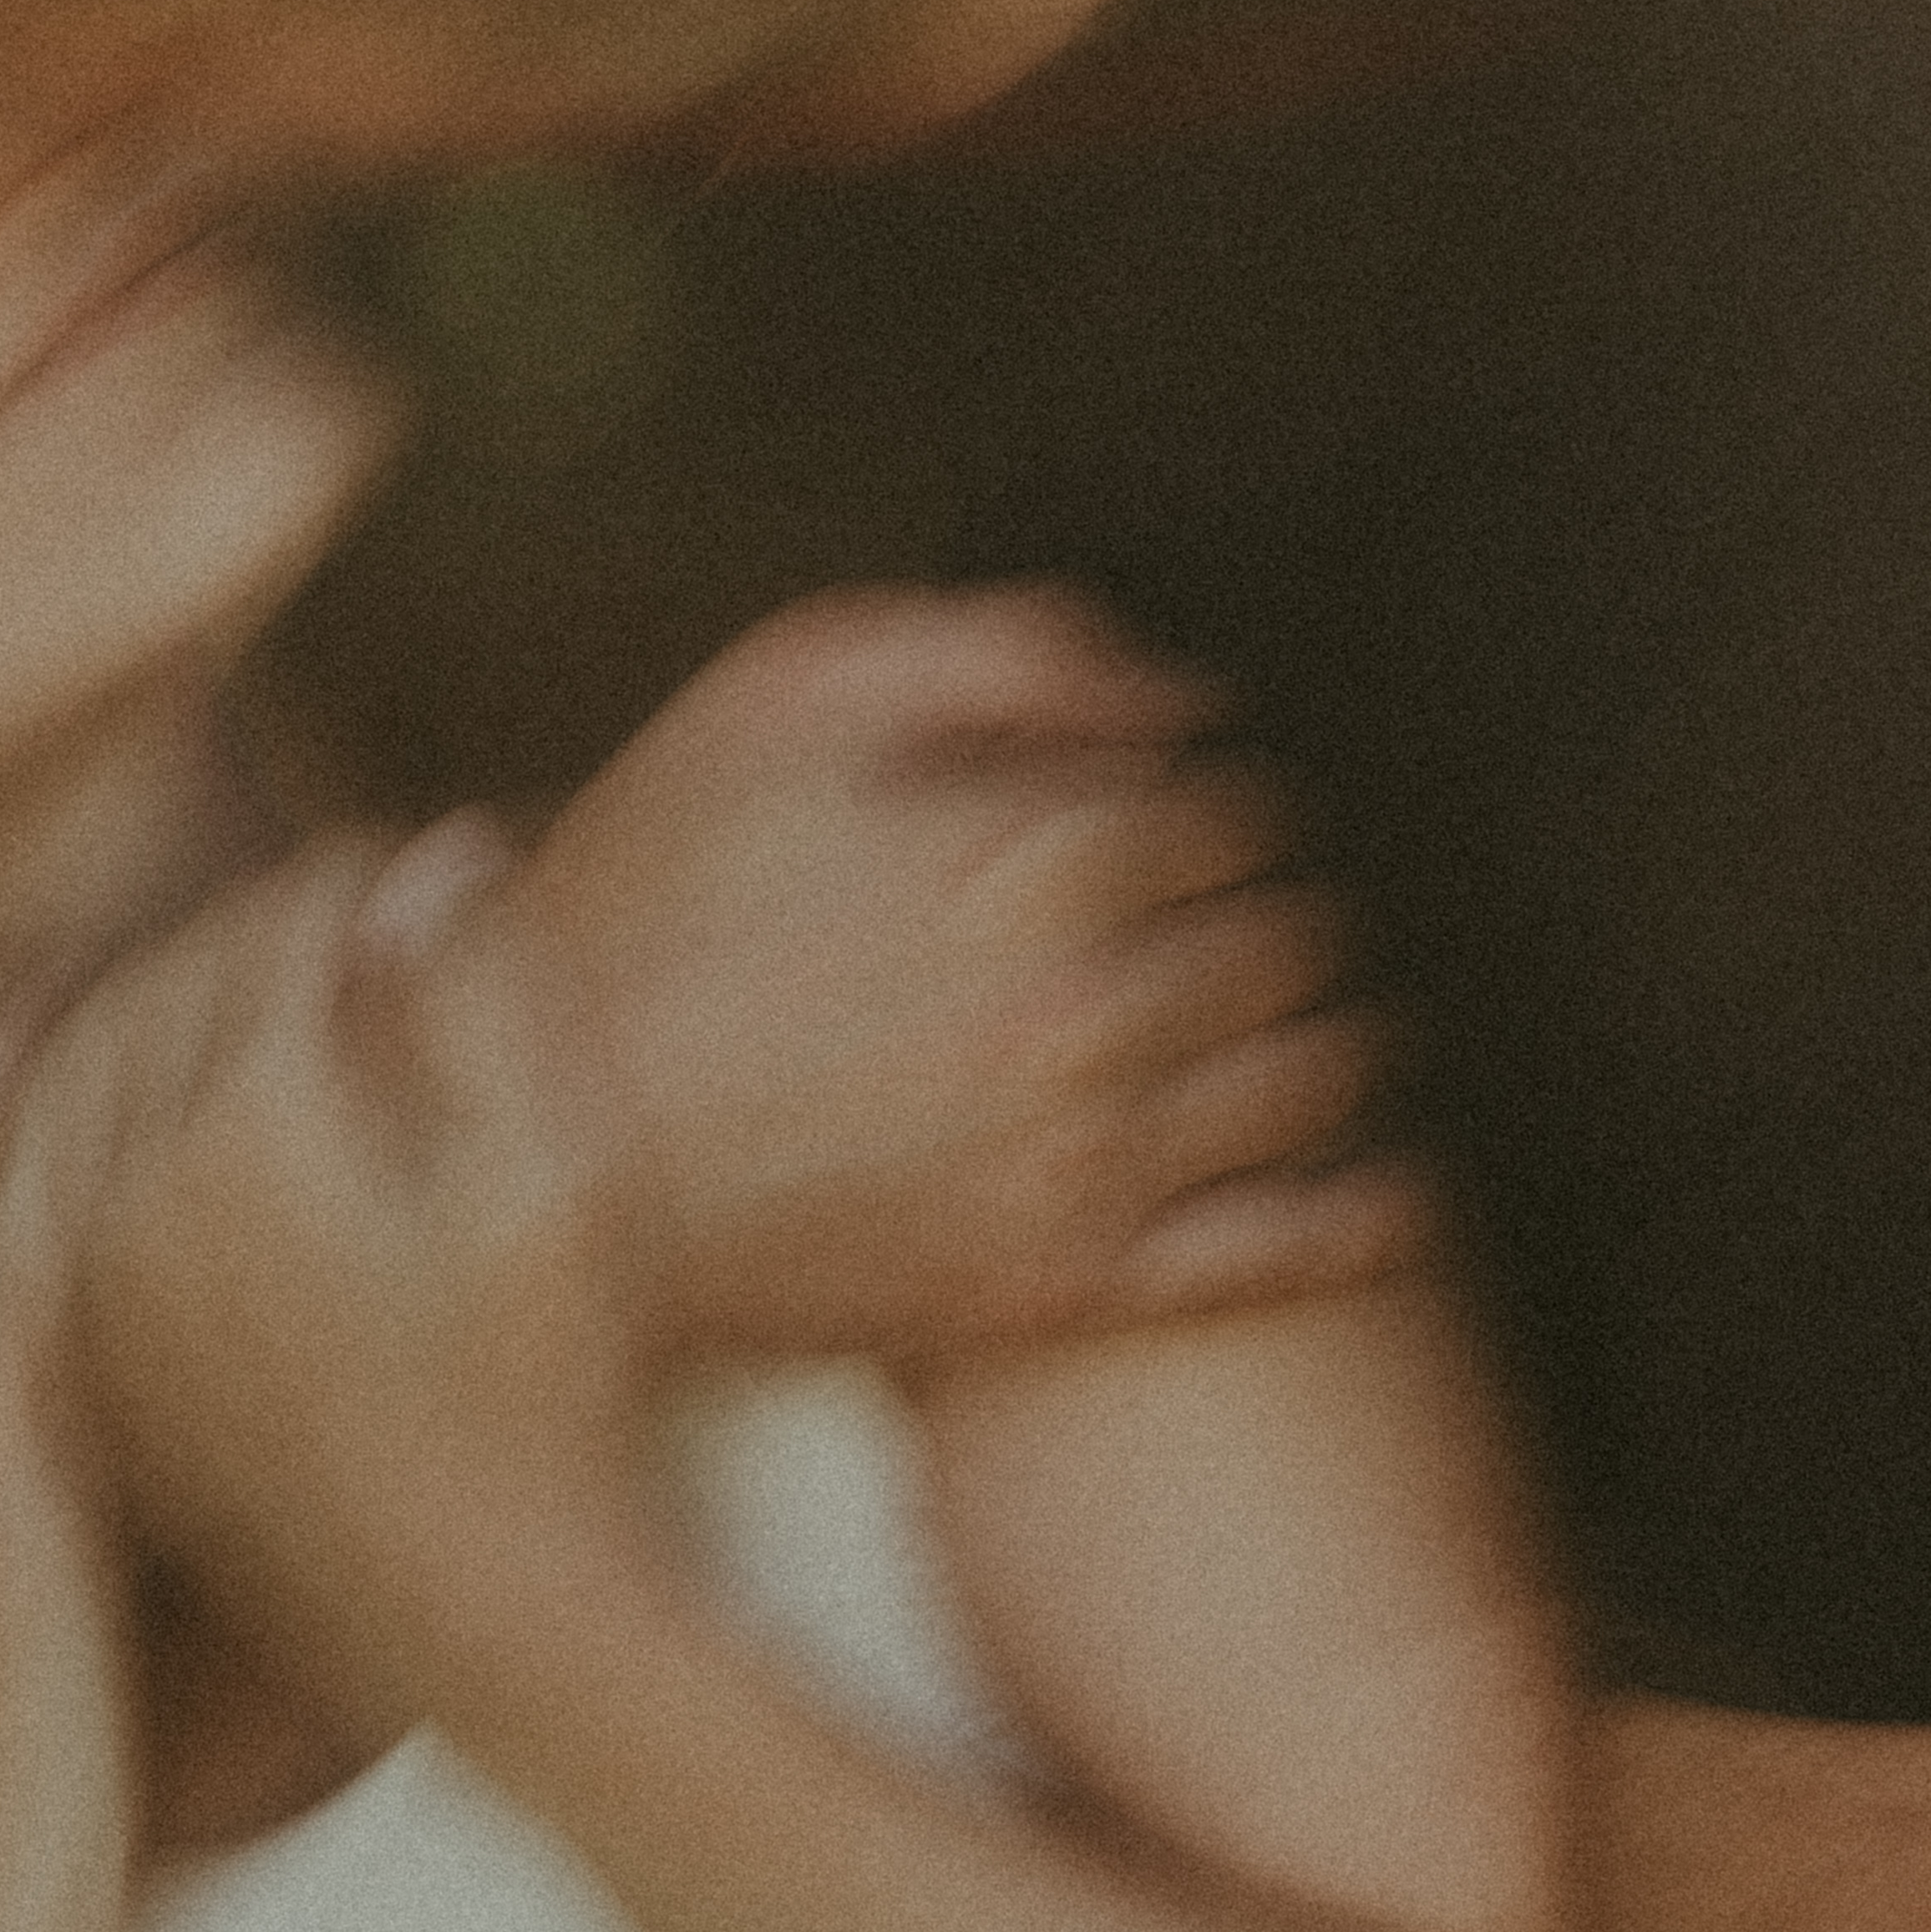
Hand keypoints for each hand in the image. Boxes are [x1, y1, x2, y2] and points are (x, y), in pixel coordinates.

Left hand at [63, 839, 654, 1756]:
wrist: (486, 1616)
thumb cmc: (559, 1394)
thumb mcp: (562, 1179)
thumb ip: (485, 997)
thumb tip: (426, 859)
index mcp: (237, 1134)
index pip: (276, 925)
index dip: (364, 883)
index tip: (426, 880)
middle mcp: (121, 1201)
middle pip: (164, 983)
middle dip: (264, 936)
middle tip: (356, 925)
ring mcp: (81, 1283)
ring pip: (85, 1071)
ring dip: (175, 1014)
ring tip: (284, 1007)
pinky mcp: (74, 1351)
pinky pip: (56, 1181)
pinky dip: (113, 1121)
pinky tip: (204, 1122)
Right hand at [488, 592, 1419, 1367]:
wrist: (538, 1141)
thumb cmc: (654, 892)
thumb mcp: (792, 688)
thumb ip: (1007, 648)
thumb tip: (1175, 696)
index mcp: (1039, 850)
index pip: (1227, 813)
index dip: (1211, 806)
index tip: (1182, 822)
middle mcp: (1092, 1007)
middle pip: (1279, 940)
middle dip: (1269, 916)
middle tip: (1244, 921)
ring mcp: (1087, 1157)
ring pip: (1305, 1078)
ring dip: (1323, 1036)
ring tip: (1304, 1026)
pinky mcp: (1064, 1283)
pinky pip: (1279, 1252)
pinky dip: (1360, 1214)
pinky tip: (1391, 1188)